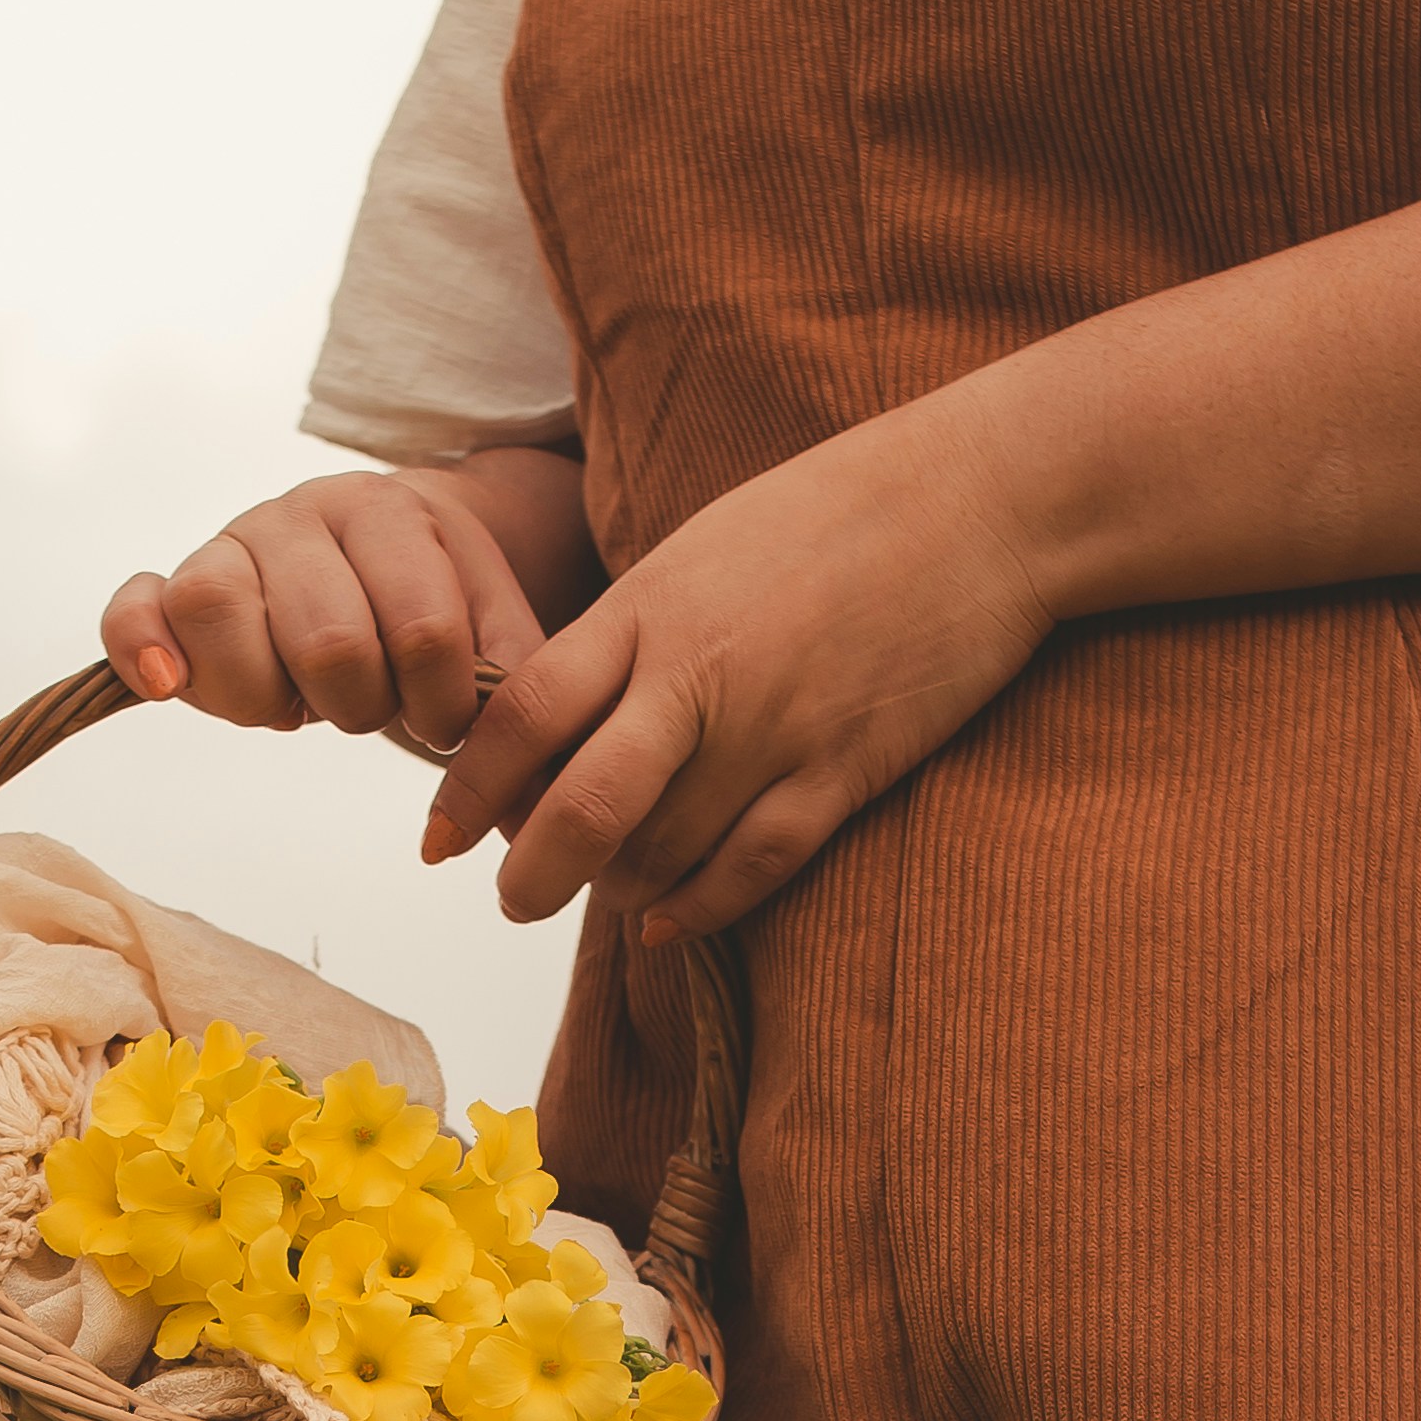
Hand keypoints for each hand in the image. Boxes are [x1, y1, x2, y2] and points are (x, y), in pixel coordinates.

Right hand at [101, 457, 591, 756]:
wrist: (384, 548)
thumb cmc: (436, 607)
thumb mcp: (493, 630)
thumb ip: (515, 692)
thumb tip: (531, 804)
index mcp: (393, 515)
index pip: (423, 633)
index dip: (441, 704)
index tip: (443, 717)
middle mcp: (303, 515)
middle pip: (324, 637)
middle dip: (361, 704)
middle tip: (369, 708)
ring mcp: (231, 546)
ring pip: (219, 610)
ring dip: (267, 692)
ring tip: (296, 704)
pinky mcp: (173, 588)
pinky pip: (134, 607)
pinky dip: (141, 647)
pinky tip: (172, 691)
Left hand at [422, 388, 1058, 935]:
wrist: (982, 499)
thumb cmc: (835, 512)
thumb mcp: (704, 546)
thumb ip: (633, 629)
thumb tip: (560, 713)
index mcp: (650, 607)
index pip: (523, 714)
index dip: (467, 789)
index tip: (438, 839)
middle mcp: (698, 677)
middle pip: (579, 806)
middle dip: (530, 872)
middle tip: (512, 899)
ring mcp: (774, 731)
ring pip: (662, 852)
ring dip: (619, 889)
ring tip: (606, 892)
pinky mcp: (844, 771)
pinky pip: (750, 867)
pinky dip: (699, 907)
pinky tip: (669, 921)